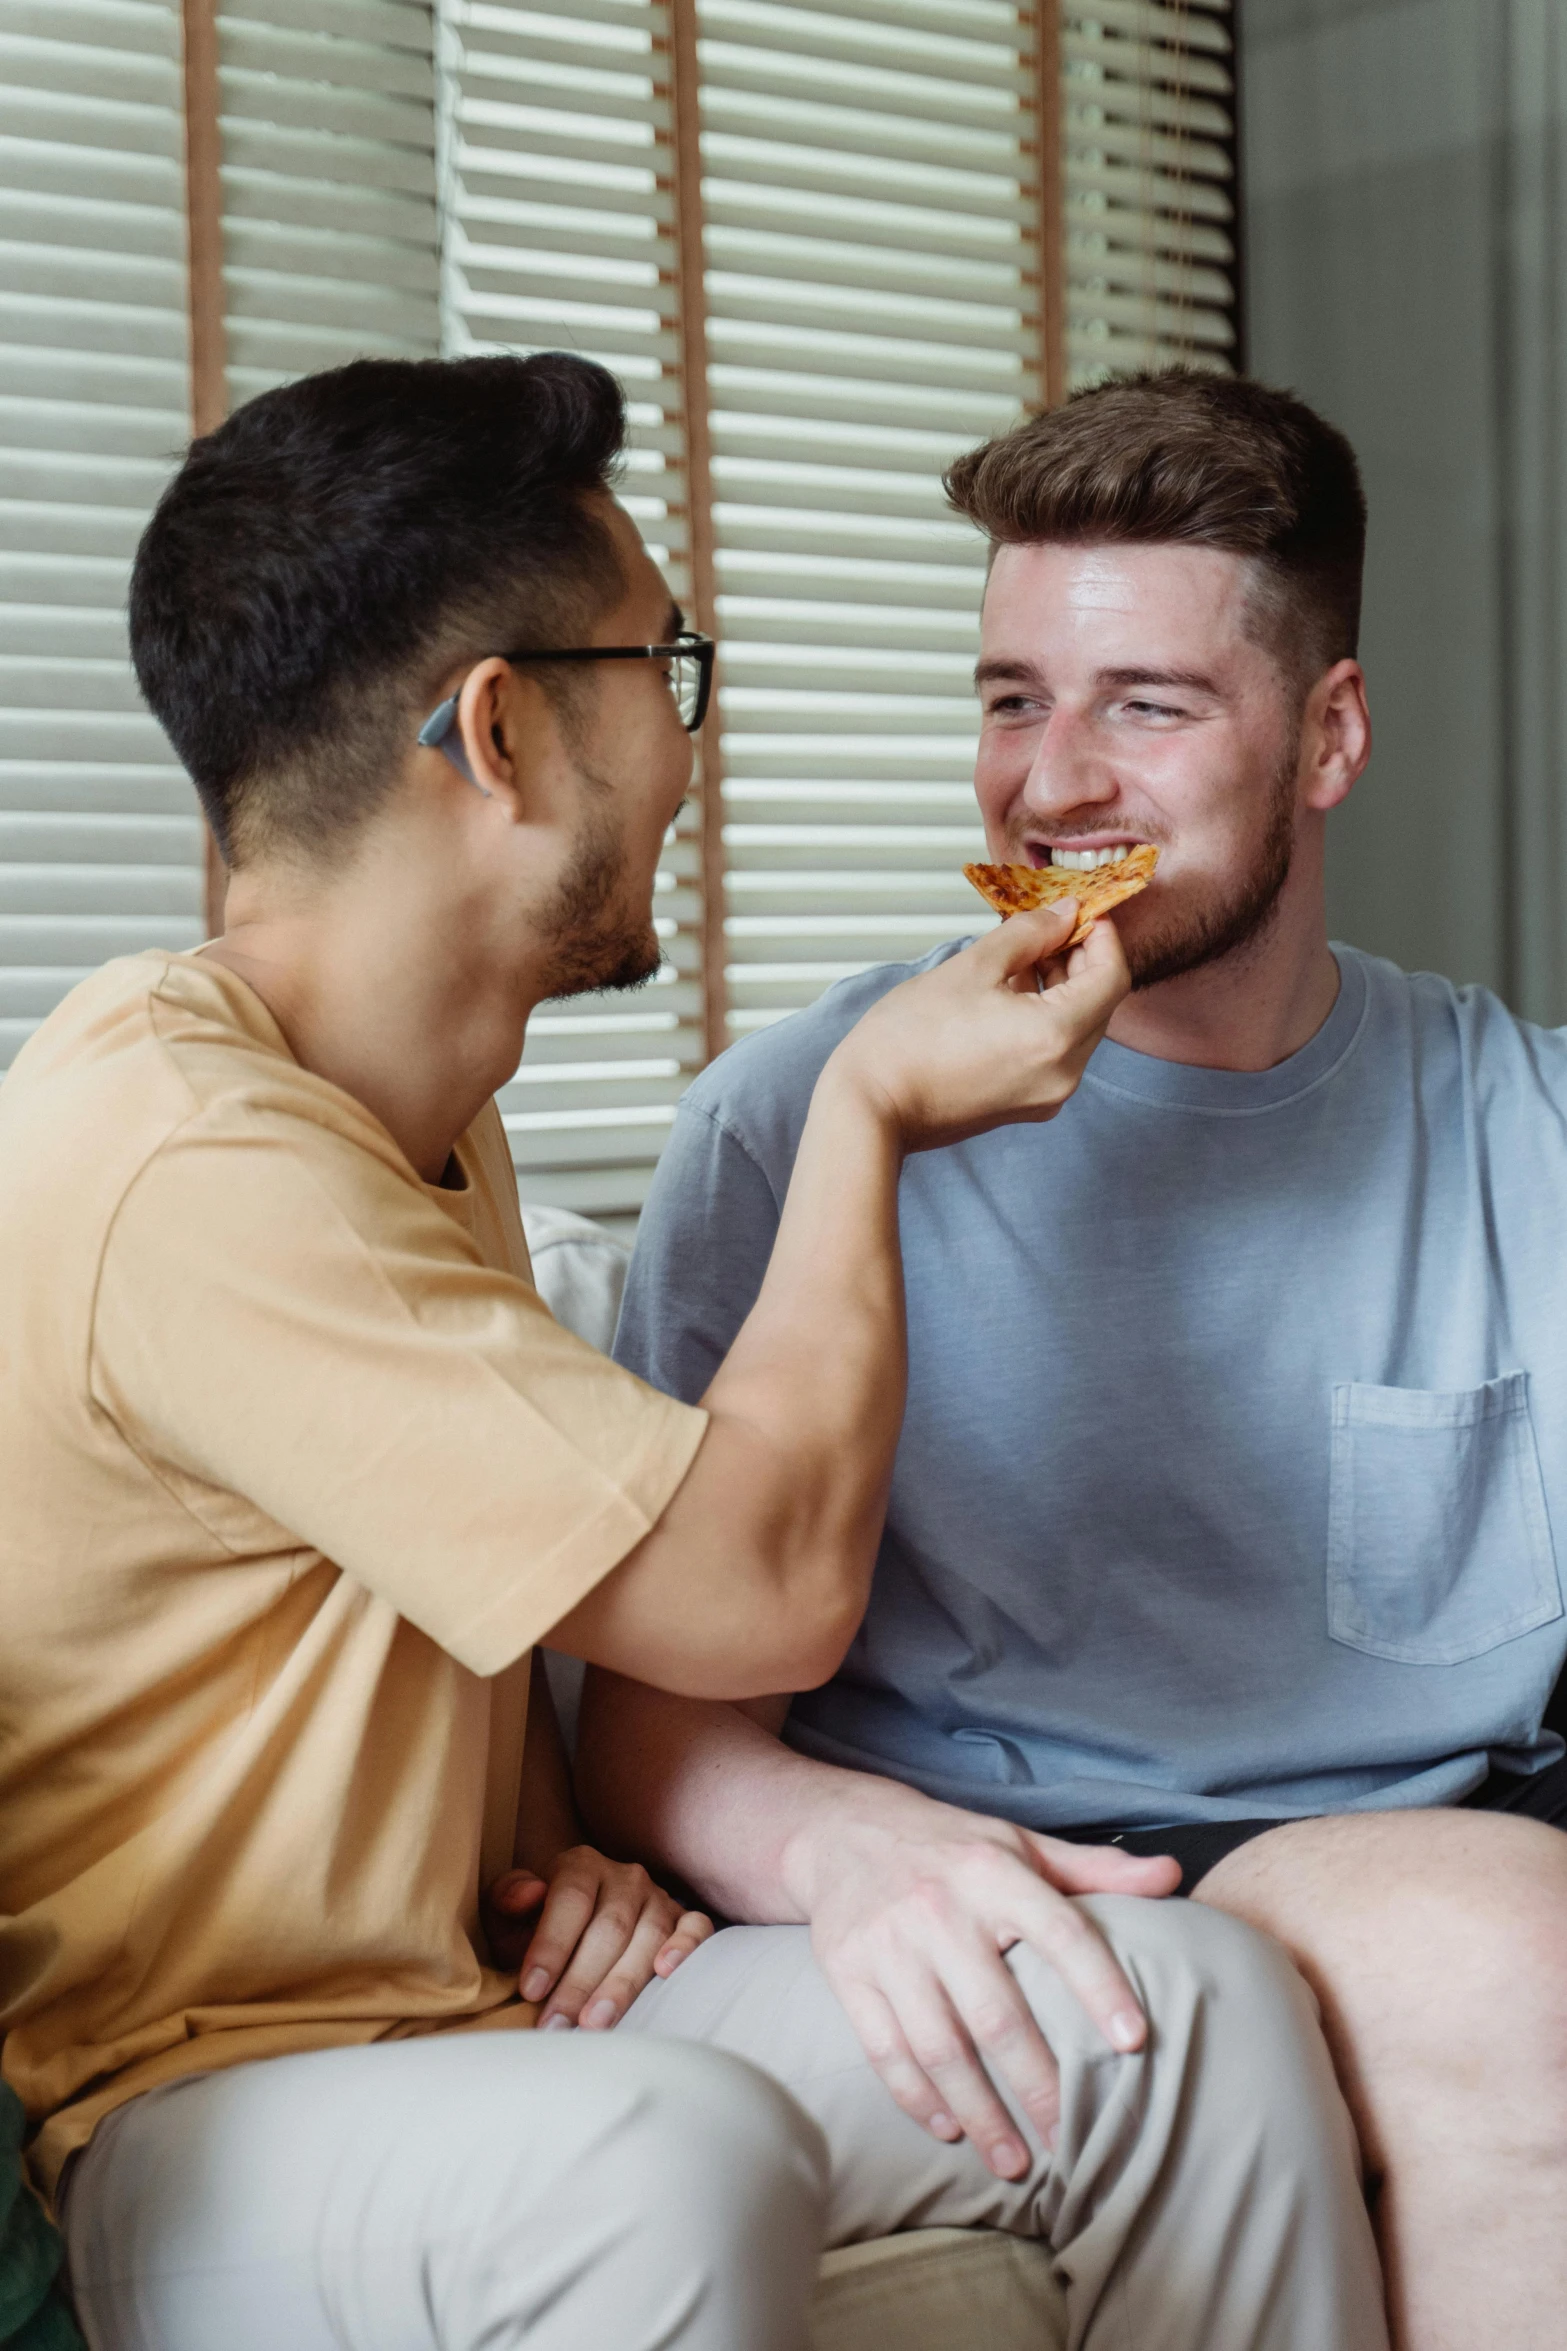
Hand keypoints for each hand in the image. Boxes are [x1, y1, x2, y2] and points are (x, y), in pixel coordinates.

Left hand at [486, 1845, 713, 2030]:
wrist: (581, 1926)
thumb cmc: (538, 1926)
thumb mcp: (512, 1912)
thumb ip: (509, 1899)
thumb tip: (529, 1894)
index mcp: (581, 1866)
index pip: (570, 1899)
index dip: (551, 1945)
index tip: (531, 1990)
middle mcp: (625, 1877)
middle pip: (610, 1927)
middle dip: (580, 1981)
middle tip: (558, 2025)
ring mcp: (659, 1897)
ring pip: (648, 1936)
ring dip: (622, 1984)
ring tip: (595, 2024)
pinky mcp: (685, 1919)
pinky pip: (696, 1928)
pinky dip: (686, 1947)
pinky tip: (666, 1972)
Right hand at [783, 1782, 1179, 2178]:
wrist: (843, 1831)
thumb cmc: (953, 1847)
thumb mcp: (1020, 1843)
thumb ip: (1094, 1869)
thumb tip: (1173, 1875)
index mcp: (993, 1873)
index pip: (1059, 1933)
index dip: (1099, 1987)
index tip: (1134, 2043)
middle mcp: (940, 1909)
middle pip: (998, 2015)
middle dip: (1040, 2087)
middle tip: (1073, 2141)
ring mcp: (889, 1945)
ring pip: (940, 2047)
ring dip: (980, 2113)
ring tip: (1016, 2161)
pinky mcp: (848, 1973)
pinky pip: (885, 2050)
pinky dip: (918, 2098)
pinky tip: (950, 2128)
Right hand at [826, 899, 1127, 1154]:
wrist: (871, 1106)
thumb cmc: (909, 1040)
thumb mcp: (973, 966)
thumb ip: (1029, 933)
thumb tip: (1065, 915)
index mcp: (1056, 1036)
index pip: (1112, 976)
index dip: (1103, 937)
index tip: (1080, 913)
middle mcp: (1064, 1073)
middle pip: (1099, 1004)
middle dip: (1081, 960)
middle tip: (1047, 927)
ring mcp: (1047, 1095)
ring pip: (1077, 1028)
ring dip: (1061, 988)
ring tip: (1020, 958)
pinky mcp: (1027, 1105)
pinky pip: (1054, 1051)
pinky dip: (1045, 1018)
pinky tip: (1008, 995)